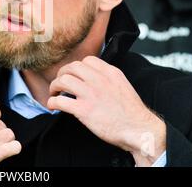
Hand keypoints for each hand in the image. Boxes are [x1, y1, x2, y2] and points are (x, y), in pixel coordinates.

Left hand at [47, 56, 165, 165]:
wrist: (139, 130)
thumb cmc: (131, 112)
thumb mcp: (122, 85)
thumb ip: (107, 79)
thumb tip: (91, 78)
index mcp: (110, 73)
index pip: (87, 60)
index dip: (77, 67)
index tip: (73, 75)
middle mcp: (99, 80)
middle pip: (72, 67)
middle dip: (62, 73)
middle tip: (60, 82)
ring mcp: (90, 94)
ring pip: (63, 80)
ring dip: (54, 86)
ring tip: (54, 93)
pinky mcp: (84, 110)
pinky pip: (60, 101)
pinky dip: (52, 102)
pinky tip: (53, 106)